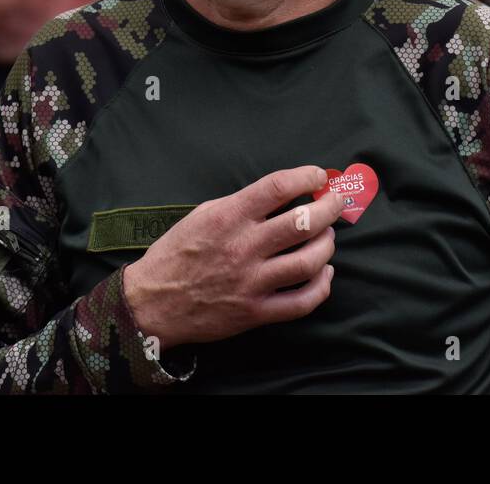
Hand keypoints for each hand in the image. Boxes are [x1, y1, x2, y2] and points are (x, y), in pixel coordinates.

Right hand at [122, 165, 342, 349]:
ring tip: (328, 237)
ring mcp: (251, 282)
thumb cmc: (177, 253)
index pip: (278, 188)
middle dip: (331, 208)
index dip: (307, 177)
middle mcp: (243, 247)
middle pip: (304, 223)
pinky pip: (301, 302)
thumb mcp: (202, 214)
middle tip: (337, 202)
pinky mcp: (254, 312)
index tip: (320, 177)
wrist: (152, 302)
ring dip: (327, 245)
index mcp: (228, 217)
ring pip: (309, 261)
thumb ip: (241, 204)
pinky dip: (321, 286)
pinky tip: (324, 273)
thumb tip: (282, 194)